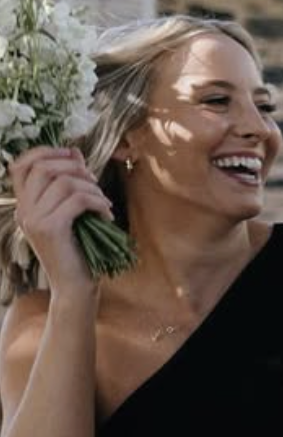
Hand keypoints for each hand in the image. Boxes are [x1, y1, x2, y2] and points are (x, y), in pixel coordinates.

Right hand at [8, 146, 111, 295]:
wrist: (75, 286)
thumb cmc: (78, 250)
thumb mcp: (71, 212)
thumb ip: (69, 182)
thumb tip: (73, 150)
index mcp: (24, 204)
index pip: (20, 164)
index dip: (45, 151)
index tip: (72, 154)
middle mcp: (23, 210)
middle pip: (43, 167)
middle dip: (75, 167)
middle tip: (95, 182)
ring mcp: (34, 220)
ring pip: (63, 182)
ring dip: (91, 187)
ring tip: (104, 202)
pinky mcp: (51, 229)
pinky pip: (76, 200)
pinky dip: (98, 202)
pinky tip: (107, 214)